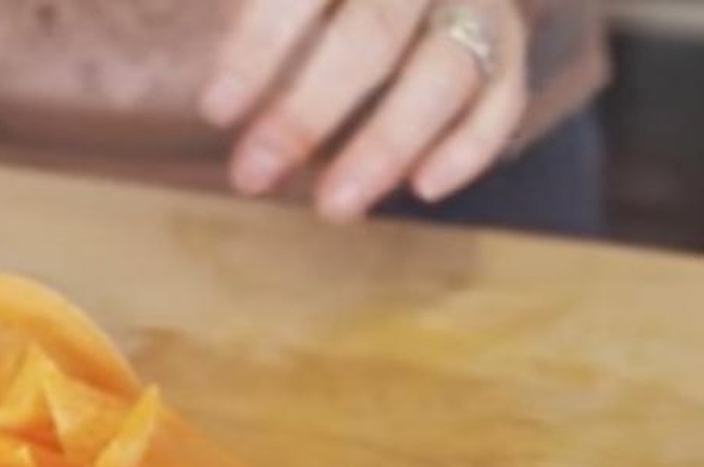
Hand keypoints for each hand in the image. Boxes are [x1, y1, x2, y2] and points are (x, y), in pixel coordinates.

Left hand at [201, 0, 530, 220]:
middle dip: (307, 113)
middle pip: (373, 32)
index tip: (215, 111)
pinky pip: (503, 95)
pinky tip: (422, 189)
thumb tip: (197, 77)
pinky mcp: (506, 44)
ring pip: (446, 70)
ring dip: (386, 146)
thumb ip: (251, 19)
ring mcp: (475, 1)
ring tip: (333, 208)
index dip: (258, 47)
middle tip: (250, 178)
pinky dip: (470, 145)